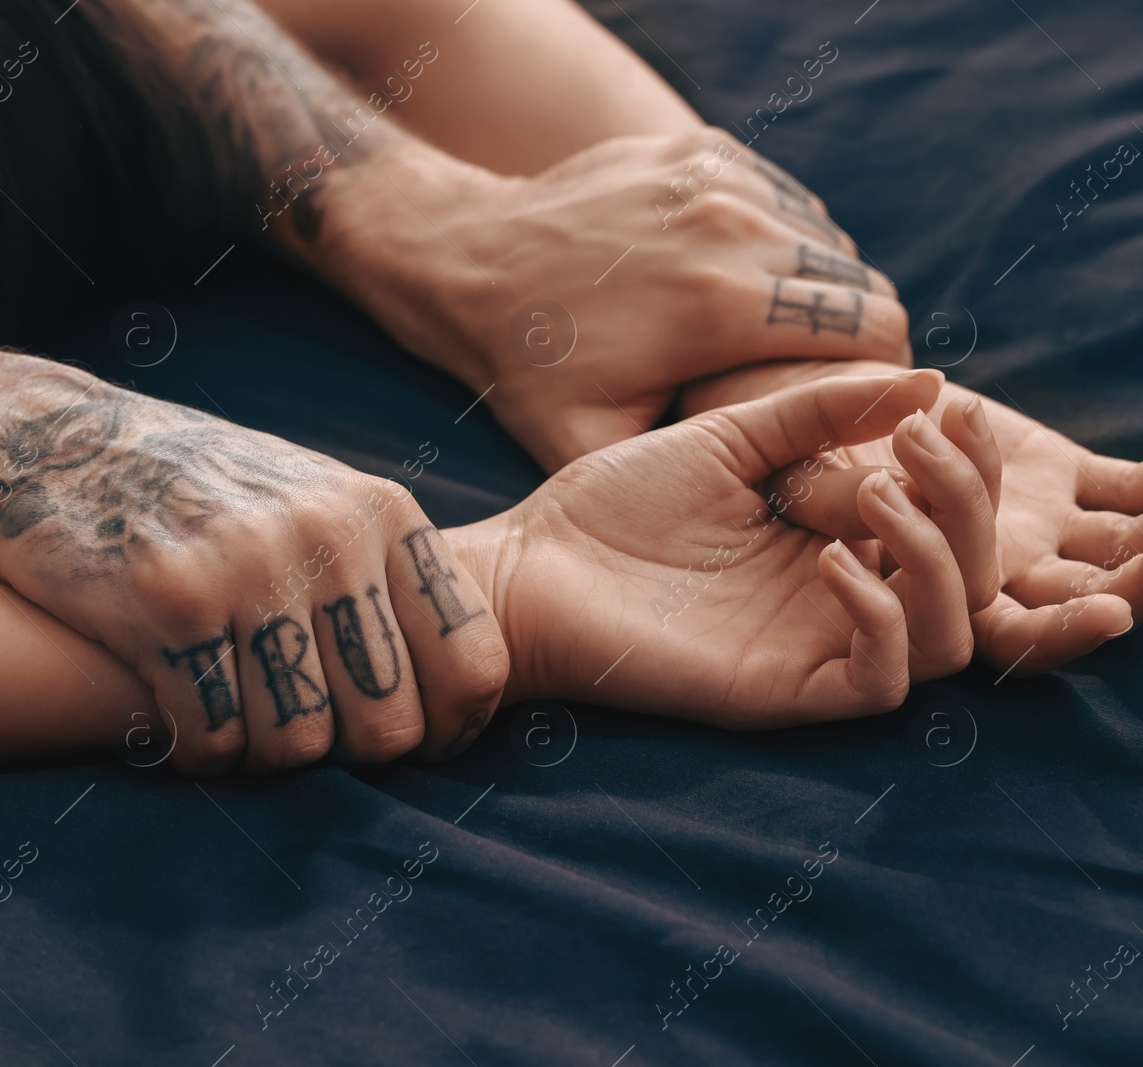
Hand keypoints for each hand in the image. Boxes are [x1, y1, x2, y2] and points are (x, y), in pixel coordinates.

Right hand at [0, 368, 508, 773]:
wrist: (51, 440)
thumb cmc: (200, 492)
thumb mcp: (314, 501)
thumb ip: (383, 580)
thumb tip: (460, 701)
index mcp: (381, 513)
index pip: (475, 663)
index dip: (451, 729)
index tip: (415, 742)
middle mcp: (327, 538)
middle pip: (387, 729)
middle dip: (344, 753)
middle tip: (299, 729)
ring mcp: (246, 570)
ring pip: (298, 747)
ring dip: (260, 753)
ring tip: (230, 709)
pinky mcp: (166, 607)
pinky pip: (215, 741)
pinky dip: (198, 750)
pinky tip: (177, 711)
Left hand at [337, 132, 910, 470]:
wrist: (467, 261)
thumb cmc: (531, 368)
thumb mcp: (596, 443)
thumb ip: (693, 465)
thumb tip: (792, 488)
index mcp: (725, 306)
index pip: (876, 335)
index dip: (877, 378)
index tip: (850, 409)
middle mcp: (737, 228)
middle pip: (864, 284)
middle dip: (854, 336)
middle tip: (814, 379)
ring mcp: (722, 178)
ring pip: (829, 238)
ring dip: (818, 288)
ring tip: (773, 334)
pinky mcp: (704, 148)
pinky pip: (784, 199)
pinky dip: (779, 239)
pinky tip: (735, 279)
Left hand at [447, 372, 992, 725]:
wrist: (527, 567)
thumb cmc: (614, 505)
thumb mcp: (730, 439)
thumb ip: (823, 414)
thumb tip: (934, 383)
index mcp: (838, 538)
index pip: (956, 520)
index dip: (973, 467)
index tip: (949, 407)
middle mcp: (841, 599)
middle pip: (974, 577)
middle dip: (969, 504)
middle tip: (915, 444)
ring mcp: (813, 648)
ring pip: (948, 636)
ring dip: (939, 558)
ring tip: (877, 495)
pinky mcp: (779, 691)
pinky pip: (880, 682)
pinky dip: (882, 619)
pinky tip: (832, 561)